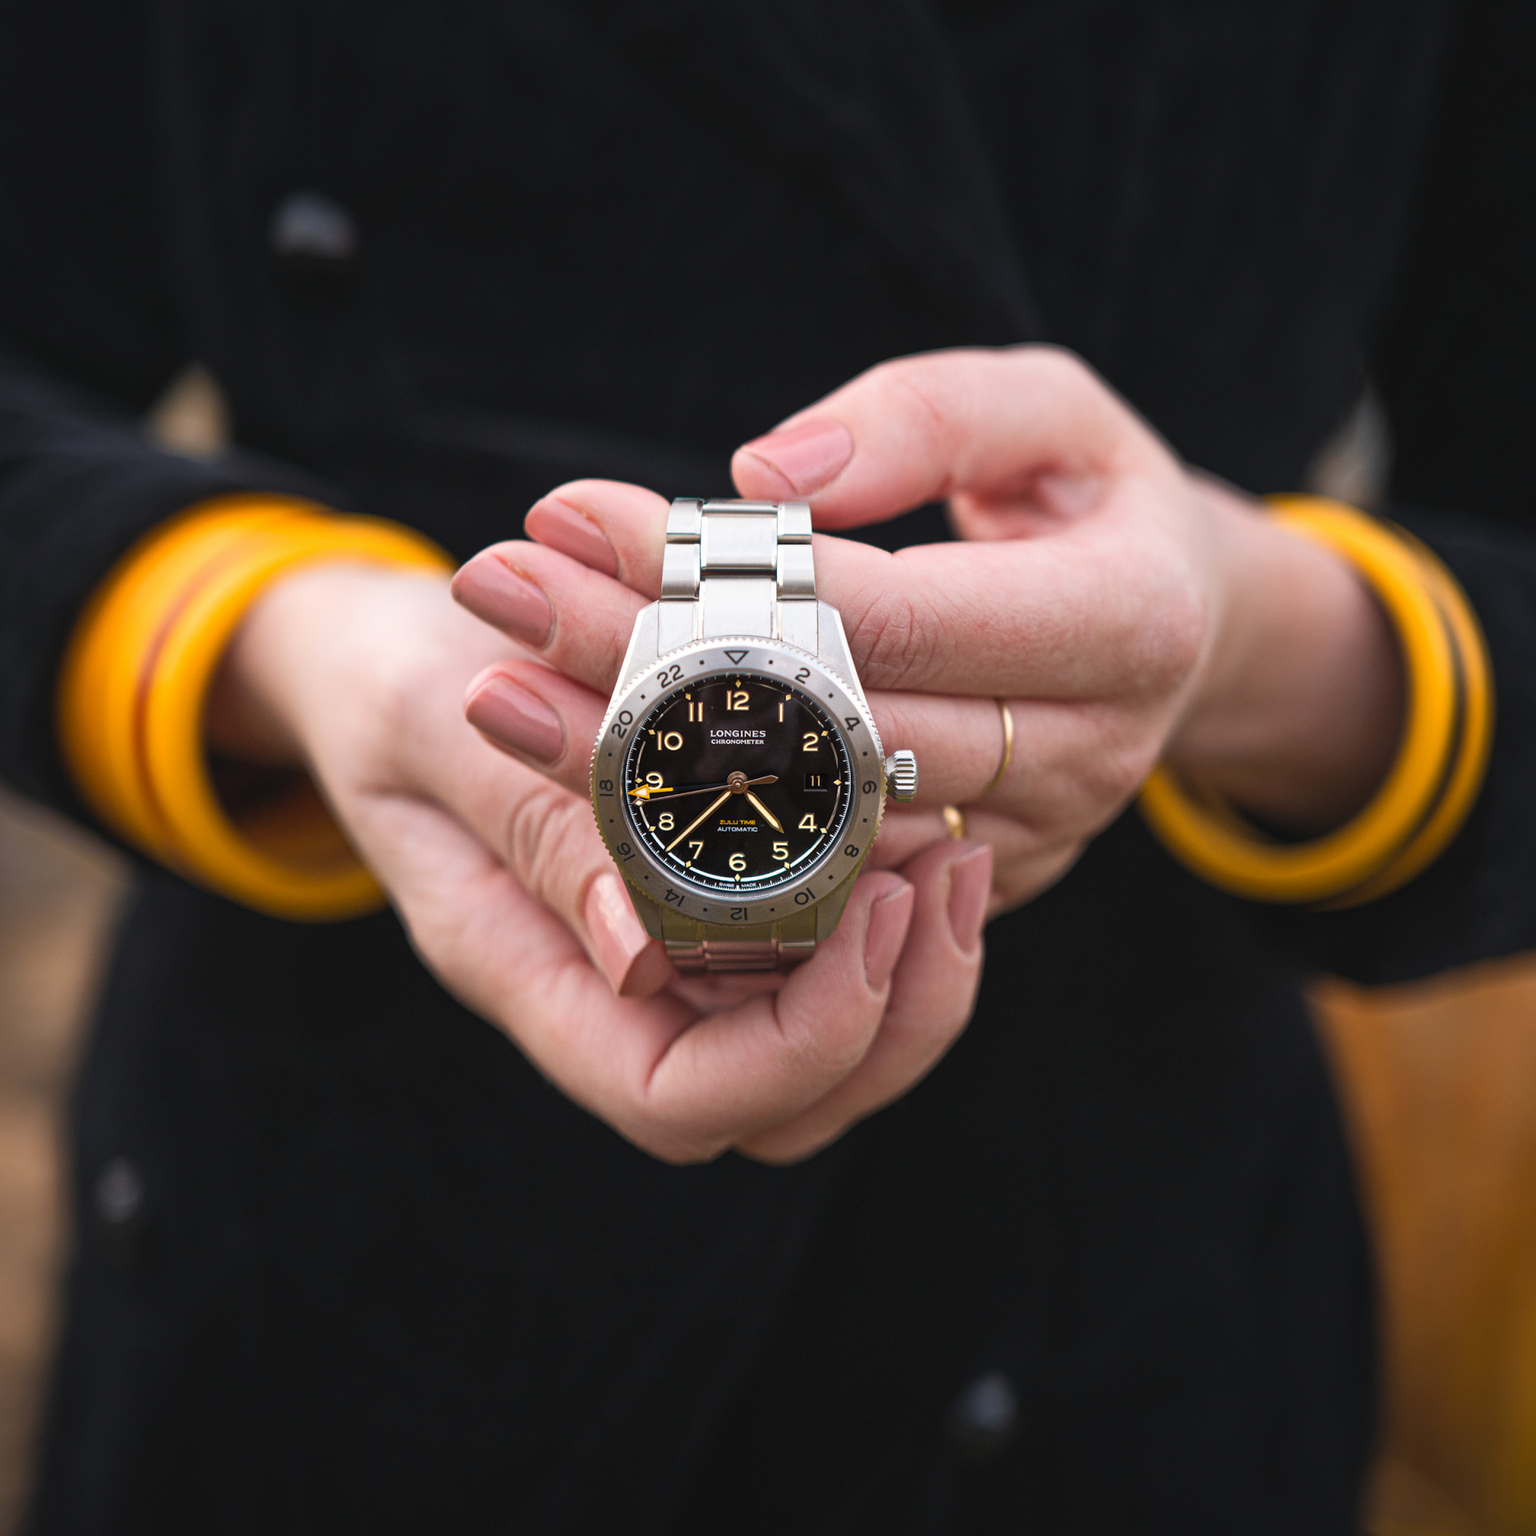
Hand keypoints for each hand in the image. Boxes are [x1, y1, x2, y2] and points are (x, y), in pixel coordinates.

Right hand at [206, 561, 990, 1163]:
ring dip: (912, 977)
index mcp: (529, 970)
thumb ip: (528, 827)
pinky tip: (923, 829)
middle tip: (948, 878)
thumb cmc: (397, 685)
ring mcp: (667, 963)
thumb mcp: (433, 724)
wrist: (389, 661)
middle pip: (784, 1100)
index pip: (677, 1097)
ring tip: (954, 855)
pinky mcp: (708, 910)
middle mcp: (612, 995)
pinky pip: (819, 964)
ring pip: (822, 1054)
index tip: (870, 906)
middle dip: (893, 1017)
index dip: (798, 1041)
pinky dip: (889, 921)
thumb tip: (633, 946)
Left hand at [452, 347, 1402, 915]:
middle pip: (827, 726)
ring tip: (503, 688)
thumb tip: (765, 470)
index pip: (887, 609)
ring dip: (647, 759)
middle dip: (644, 661)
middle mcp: (1086, 755)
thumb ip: (927, 418)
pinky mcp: (970, 883)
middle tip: (495, 596)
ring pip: (811, 822)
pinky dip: (705, 829)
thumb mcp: (1047, 413)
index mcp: (1126, 623)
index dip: (722, 570)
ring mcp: (1027, 840)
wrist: (1171, 630)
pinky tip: (587, 773)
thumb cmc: (1088, 501)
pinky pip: (823, 874)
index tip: (571, 514)